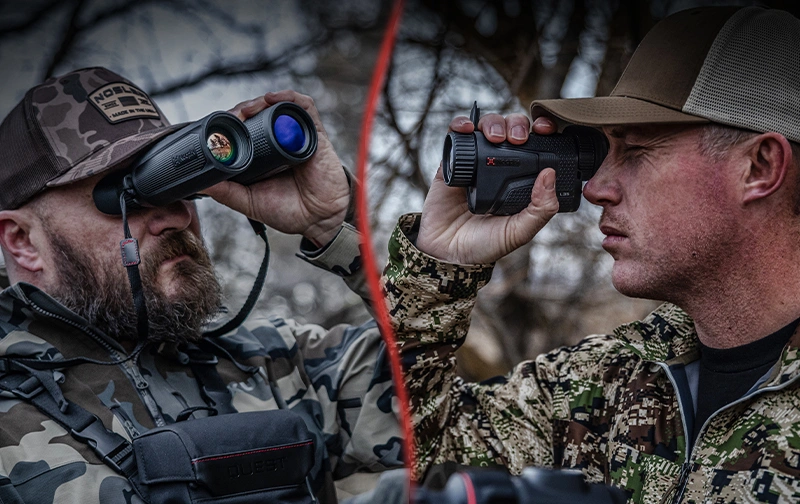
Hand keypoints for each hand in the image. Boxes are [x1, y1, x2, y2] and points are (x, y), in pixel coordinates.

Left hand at [203, 90, 348, 245]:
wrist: (318, 220)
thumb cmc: (289, 212)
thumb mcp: (249, 202)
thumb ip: (226, 192)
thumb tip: (200, 183)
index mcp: (263, 155)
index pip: (244, 129)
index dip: (231, 122)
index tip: (217, 125)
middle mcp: (279, 142)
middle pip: (258, 114)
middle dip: (242, 110)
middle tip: (232, 117)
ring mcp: (296, 136)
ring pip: (277, 107)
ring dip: (260, 101)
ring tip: (248, 109)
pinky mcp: (315, 134)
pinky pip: (304, 107)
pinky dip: (289, 97)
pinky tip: (273, 99)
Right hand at [416, 114, 559, 263]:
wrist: (447, 253)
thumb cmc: (485, 245)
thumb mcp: (520, 232)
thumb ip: (540, 209)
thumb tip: (549, 174)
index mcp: (520, 179)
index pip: (535, 145)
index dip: (541, 131)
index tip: (545, 130)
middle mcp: (498, 166)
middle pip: (511, 130)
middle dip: (517, 125)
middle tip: (518, 138)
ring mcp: (474, 162)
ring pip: (487, 127)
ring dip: (494, 123)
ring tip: (495, 137)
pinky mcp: (450, 162)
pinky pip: (456, 134)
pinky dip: (462, 124)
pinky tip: (468, 129)